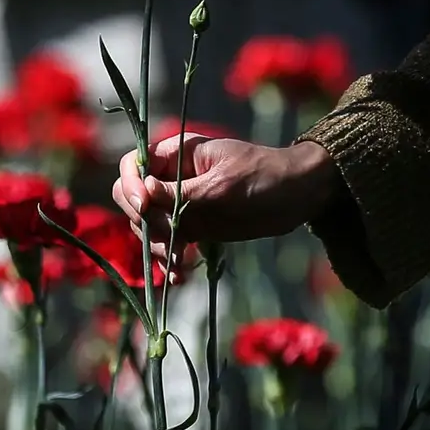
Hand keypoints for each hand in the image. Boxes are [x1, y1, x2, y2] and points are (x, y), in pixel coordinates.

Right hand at [112, 133, 344, 266]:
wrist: (298, 197)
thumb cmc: (264, 177)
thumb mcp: (221, 184)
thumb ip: (179, 192)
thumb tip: (143, 191)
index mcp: (176, 154)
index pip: (133, 165)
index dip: (131, 185)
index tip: (144, 207)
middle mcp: (171, 178)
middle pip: (132, 198)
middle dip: (143, 221)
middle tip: (167, 237)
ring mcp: (179, 204)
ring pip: (145, 226)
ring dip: (155, 246)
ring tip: (177, 261)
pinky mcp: (191, 226)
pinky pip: (166, 243)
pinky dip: (168, 260)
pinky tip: (179, 275)